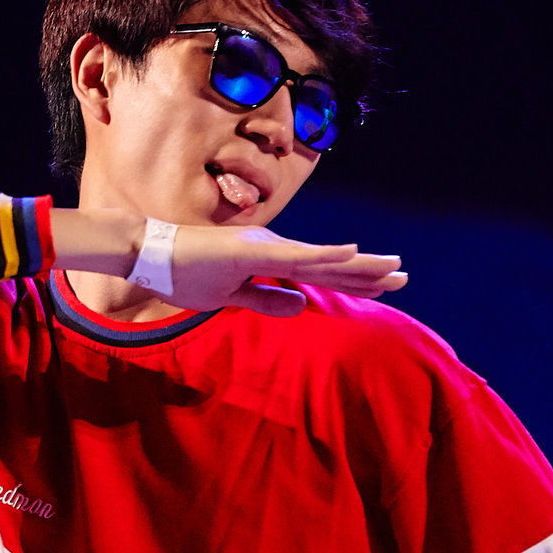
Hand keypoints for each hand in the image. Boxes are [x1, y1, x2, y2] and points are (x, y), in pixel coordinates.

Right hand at [48, 207, 405, 317]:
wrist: (148, 255)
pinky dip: (323, 256)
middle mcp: (273, 249)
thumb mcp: (231, 296)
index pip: (319, 274)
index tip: (385, 284)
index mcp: (268, 260)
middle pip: (329, 266)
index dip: (353, 280)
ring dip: (358, 264)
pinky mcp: (250, 251)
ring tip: (392, 267)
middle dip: (368, 273)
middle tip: (404, 276)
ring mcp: (263, 247)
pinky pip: (293, 257)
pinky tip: (349, 253)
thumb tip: (301, 305)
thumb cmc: (183, 273)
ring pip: (320, 259)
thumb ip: (265, 299)